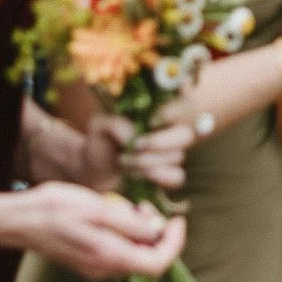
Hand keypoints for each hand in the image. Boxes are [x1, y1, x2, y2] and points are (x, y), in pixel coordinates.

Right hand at [5, 182, 189, 281]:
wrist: (18, 221)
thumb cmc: (55, 209)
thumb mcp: (99, 208)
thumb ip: (131, 223)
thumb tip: (157, 232)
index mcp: (109, 257)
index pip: (158, 263)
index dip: (175, 243)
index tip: (177, 219)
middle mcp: (104, 269)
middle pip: (148, 259)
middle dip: (157, 232)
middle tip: (144, 207)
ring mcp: (94, 267)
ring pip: (134, 254)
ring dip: (141, 231)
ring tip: (129, 208)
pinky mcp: (88, 261)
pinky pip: (119, 251)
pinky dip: (126, 234)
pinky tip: (115, 215)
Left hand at [78, 114, 195, 193]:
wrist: (97, 163)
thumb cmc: (102, 138)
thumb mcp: (100, 125)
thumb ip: (117, 124)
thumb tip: (133, 137)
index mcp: (158, 110)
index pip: (182, 104)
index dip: (174, 112)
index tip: (151, 121)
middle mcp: (171, 129)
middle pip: (185, 135)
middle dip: (160, 143)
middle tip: (136, 146)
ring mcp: (172, 151)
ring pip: (175, 157)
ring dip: (146, 162)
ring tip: (123, 160)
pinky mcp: (168, 172)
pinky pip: (177, 176)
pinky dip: (159, 177)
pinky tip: (138, 174)